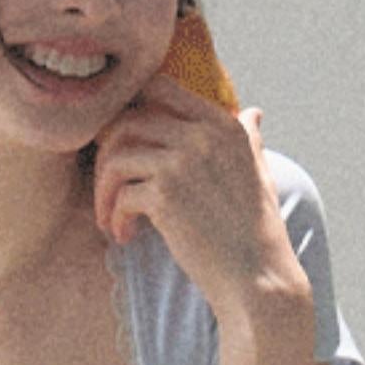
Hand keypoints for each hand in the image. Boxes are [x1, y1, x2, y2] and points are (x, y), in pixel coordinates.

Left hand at [93, 75, 309, 320]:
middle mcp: (201, 134)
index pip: (160, 87)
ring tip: (110, 218)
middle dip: (107, 154)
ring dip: (104, 190)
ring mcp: (182, 163)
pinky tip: (125, 237)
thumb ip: (248, 139)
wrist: (258, 278)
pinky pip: (121, 195)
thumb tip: (253, 113)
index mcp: (221, 124)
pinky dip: (115, 218)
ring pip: (117, 156)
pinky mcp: (165, 196)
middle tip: (108, 187)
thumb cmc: (256, 232)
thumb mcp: (259, 173)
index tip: (121, 145)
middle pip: (128, 120)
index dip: (129, 110)